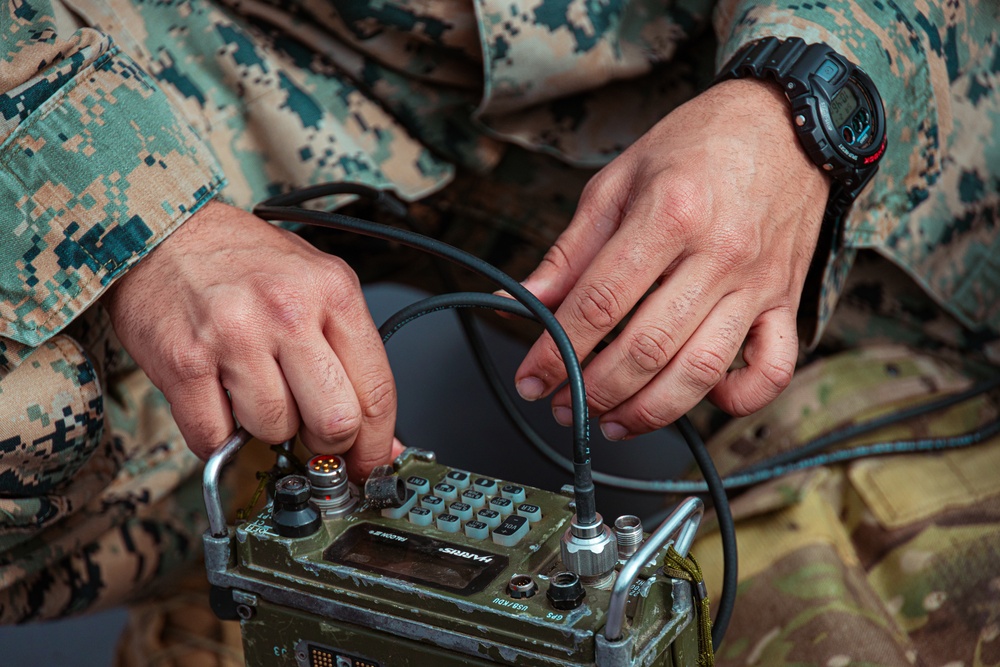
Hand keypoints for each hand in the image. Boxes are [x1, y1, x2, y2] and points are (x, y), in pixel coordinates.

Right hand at [103, 200, 396, 477]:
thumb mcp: (314, 282)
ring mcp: (235, 336)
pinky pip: (215, 436)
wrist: (162, 230)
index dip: (375, 443)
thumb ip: (349, 353)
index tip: (368, 463)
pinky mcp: (185, 362)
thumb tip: (379, 439)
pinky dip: (219, 437)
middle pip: (334, 422)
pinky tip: (219, 404)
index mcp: (333, 291)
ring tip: (253, 391)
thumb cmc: (242, 260)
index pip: (376, 390)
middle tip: (308, 432)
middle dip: (324, 442)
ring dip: (265, 429)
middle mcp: (288, 311)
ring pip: (275, 430)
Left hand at [515, 79, 829, 439]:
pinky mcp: (787, 299)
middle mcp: (718, 252)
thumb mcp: (619, 180)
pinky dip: (738, 397)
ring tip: (613, 421)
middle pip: (646, 346)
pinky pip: (773, 367)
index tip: (532, 378)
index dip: (557, 350)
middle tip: (565, 404)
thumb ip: (572, 249)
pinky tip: (701, 397)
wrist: (788, 123)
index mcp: (669, 213)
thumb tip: (527, 301)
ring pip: (701, 369)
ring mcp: (757, 282)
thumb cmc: (698, 144)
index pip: (599, 302)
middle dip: (594, 389)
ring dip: (649, 409)